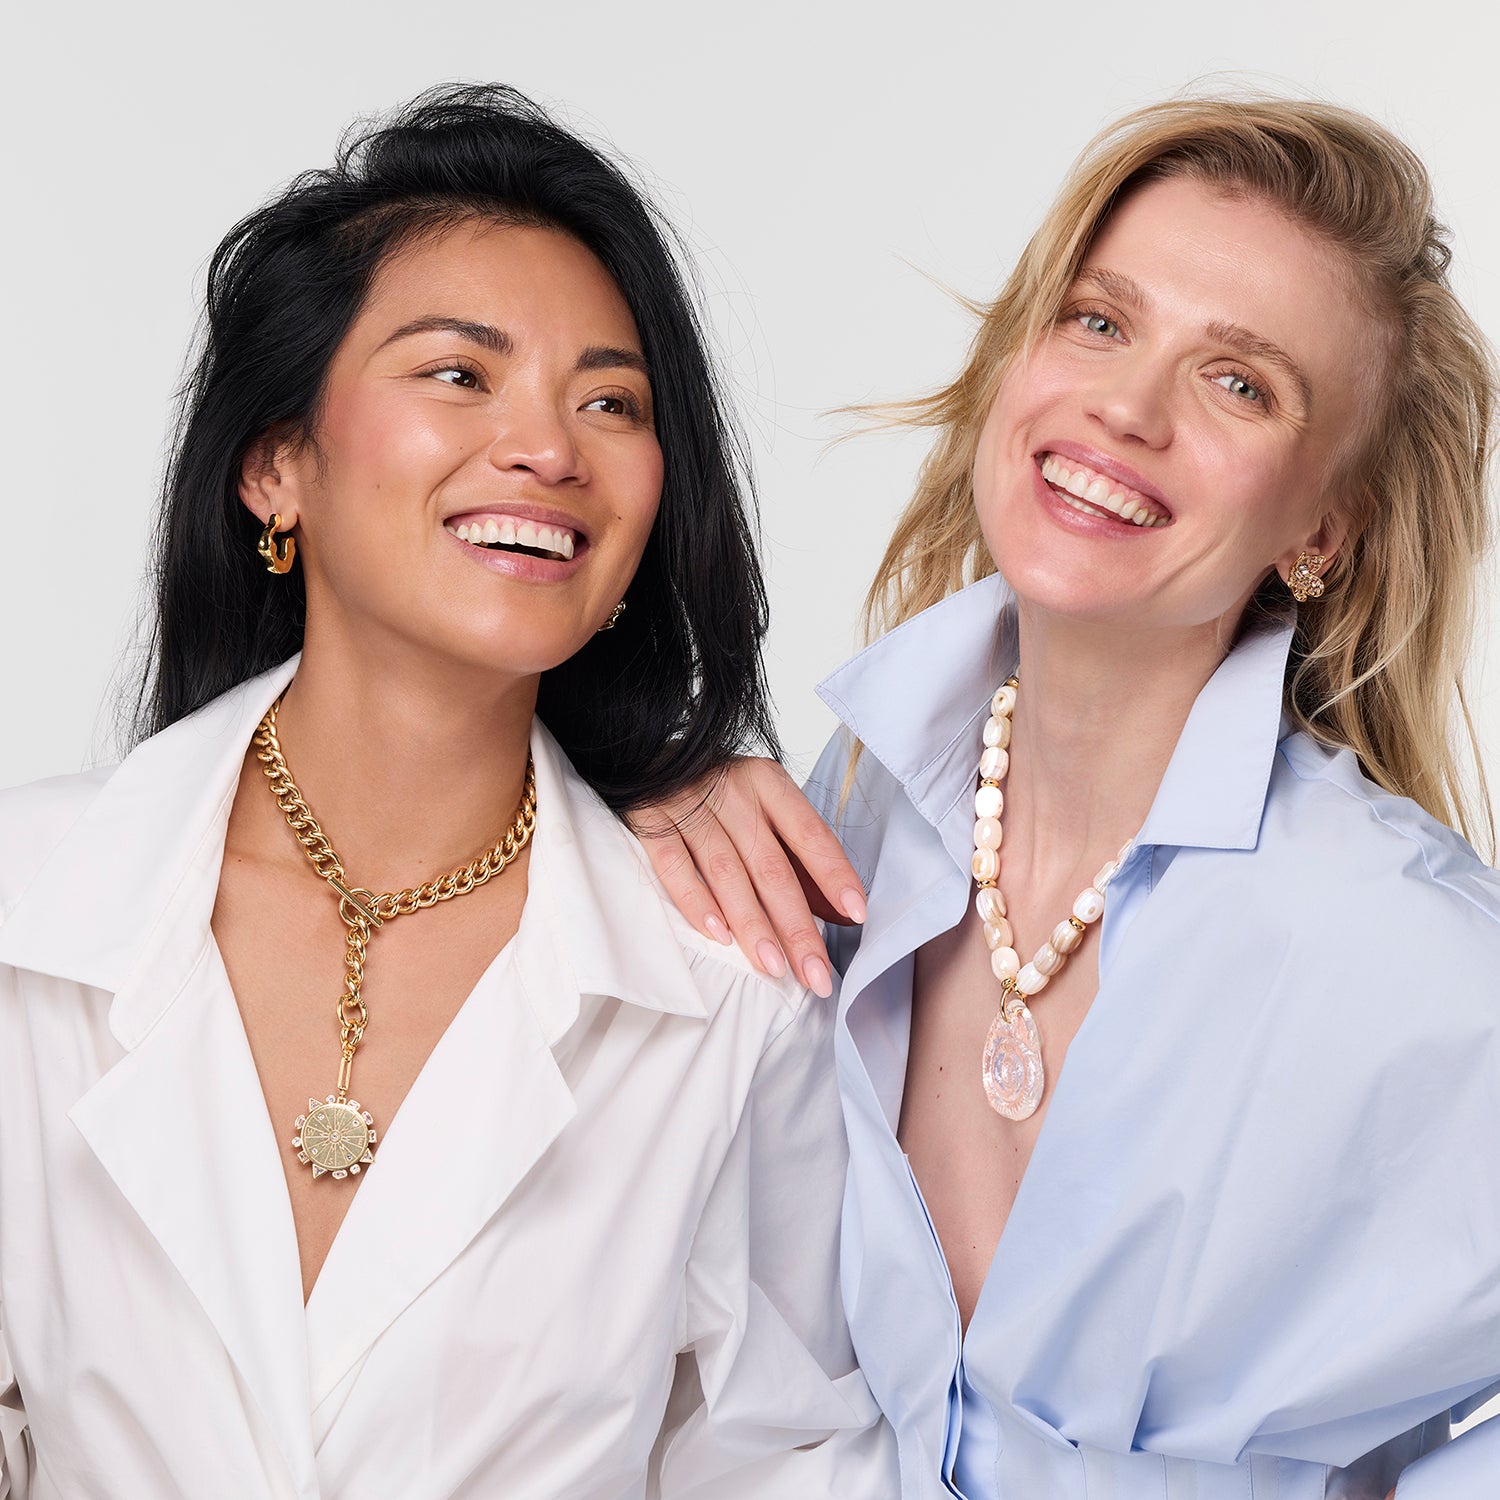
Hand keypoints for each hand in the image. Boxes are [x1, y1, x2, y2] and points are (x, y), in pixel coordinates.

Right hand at [632, 758, 866, 997]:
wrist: (644, 761)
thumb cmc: (714, 794)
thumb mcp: (762, 812)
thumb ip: (799, 860)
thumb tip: (842, 913)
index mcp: (768, 783)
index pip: (810, 833)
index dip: (834, 874)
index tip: (856, 914)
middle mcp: (732, 790)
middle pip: (771, 865)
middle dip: (796, 926)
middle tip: (815, 973)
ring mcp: (687, 803)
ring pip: (726, 871)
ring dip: (752, 924)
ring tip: (773, 966)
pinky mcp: (649, 819)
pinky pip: (674, 865)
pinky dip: (696, 901)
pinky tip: (718, 935)